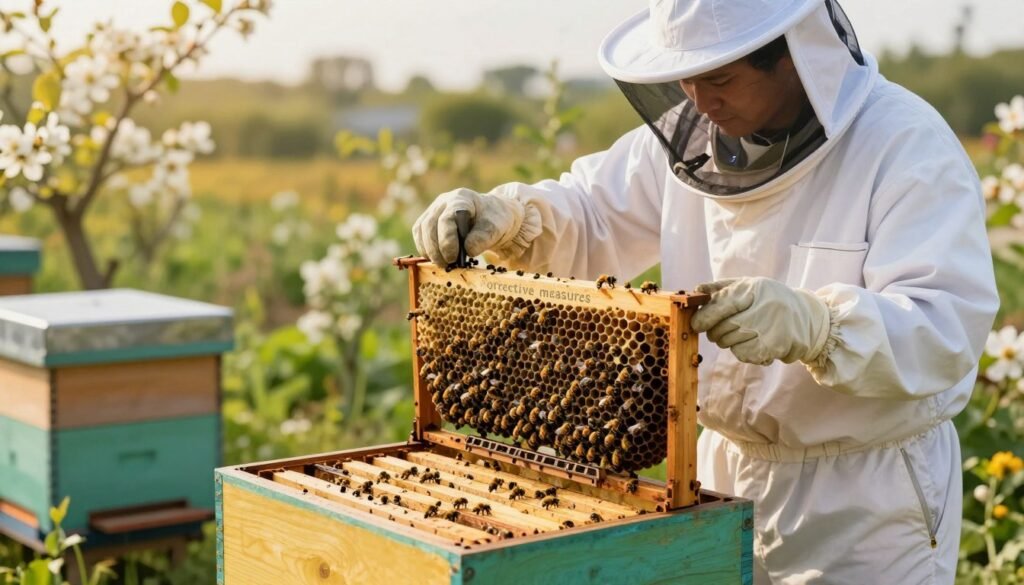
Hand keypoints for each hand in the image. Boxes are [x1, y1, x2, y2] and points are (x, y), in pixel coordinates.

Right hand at [412, 188, 539, 265]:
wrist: (491, 216)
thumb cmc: (494, 220)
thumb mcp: (497, 227)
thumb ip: (484, 236)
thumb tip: (468, 250)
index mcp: (461, 198)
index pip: (447, 219)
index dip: (447, 240)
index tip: (453, 258)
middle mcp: (444, 201)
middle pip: (430, 224)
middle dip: (436, 249)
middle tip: (447, 265)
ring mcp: (434, 209)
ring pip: (421, 229)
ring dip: (429, 250)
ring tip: (443, 264)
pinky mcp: (428, 220)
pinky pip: (419, 234)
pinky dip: (425, 248)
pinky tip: (436, 259)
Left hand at [691, 277, 832, 365]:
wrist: (808, 319)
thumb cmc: (771, 300)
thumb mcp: (749, 286)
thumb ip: (722, 288)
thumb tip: (697, 291)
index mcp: (756, 288)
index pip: (722, 304)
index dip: (705, 316)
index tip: (696, 324)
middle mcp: (764, 308)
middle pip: (723, 327)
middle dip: (714, 331)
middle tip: (718, 330)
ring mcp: (770, 329)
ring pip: (730, 342)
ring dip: (728, 341)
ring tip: (742, 333)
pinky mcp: (773, 348)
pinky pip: (742, 354)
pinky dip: (742, 351)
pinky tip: (754, 342)